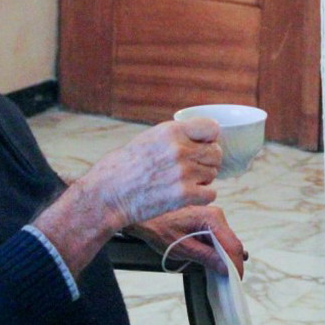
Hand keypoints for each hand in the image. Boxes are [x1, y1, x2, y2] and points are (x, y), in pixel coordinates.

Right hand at [71, 118, 222, 228]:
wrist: (108, 194)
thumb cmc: (124, 167)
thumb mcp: (149, 138)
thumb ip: (175, 136)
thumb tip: (202, 138)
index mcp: (170, 131)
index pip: (212, 128)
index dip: (209, 138)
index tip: (202, 145)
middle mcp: (179, 149)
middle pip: (216, 153)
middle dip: (206, 161)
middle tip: (191, 168)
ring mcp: (183, 172)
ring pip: (213, 173)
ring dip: (202, 179)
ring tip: (182, 181)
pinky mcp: (184, 195)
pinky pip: (210, 194)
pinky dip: (201, 196)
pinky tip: (185, 195)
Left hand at [125, 205, 245, 276]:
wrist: (146, 216)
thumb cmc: (159, 229)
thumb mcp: (183, 248)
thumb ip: (206, 257)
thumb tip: (225, 268)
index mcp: (212, 219)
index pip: (232, 246)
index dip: (236, 266)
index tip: (236, 281)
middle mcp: (216, 215)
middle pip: (232, 243)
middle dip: (232, 263)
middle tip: (230, 282)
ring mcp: (212, 216)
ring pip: (227, 241)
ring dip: (225, 258)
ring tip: (221, 274)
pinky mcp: (207, 221)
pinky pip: (219, 238)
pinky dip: (218, 251)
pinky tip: (213, 261)